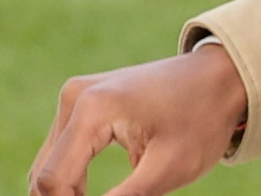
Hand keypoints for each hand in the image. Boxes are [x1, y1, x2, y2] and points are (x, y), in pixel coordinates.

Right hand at [25, 44, 245, 195]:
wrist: (214, 77)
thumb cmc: (199, 121)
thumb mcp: (170, 167)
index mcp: (91, 111)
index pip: (54, 177)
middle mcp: (73, 98)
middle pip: (45, 171)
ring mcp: (74, 97)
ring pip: (50, 162)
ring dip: (66, 193)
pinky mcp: (81, 103)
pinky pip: (62, 149)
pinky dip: (71, 178)